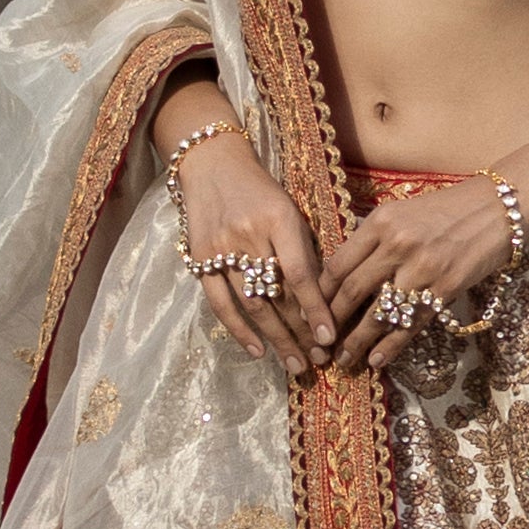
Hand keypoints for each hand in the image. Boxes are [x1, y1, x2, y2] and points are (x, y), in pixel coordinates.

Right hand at [168, 126, 334, 377]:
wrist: (212, 165)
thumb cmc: (261, 190)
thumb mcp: (290, 210)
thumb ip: (304, 250)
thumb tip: (324, 298)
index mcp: (279, 220)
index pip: (300, 274)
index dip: (315, 309)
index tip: (328, 337)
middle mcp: (249, 236)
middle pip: (276, 295)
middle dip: (299, 332)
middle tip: (317, 361)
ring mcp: (221, 250)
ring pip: (251, 305)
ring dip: (275, 338)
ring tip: (294, 363)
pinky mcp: (200, 260)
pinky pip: (220, 304)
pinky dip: (238, 330)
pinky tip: (257, 351)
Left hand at [322, 169, 513, 372]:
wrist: (500, 206)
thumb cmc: (450, 208)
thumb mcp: (404, 211)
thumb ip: (375, 238)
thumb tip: (345, 269)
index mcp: (381, 222)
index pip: (337, 263)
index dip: (318, 294)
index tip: (308, 313)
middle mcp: (397, 245)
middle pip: (351, 292)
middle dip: (331, 323)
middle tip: (318, 344)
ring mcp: (422, 268)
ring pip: (378, 314)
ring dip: (357, 342)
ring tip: (344, 360)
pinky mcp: (446, 288)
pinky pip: (411, 324)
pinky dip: (391, 346)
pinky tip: (377, 360)